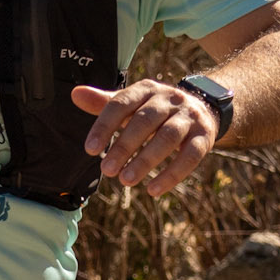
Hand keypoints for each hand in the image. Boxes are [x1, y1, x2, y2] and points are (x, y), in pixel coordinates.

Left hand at [72, 78, 219, 198]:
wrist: (203, 108)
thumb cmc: (155, 110)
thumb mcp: (132, 104)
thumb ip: (105, 103)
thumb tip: (75, 94)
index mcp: (146, 89)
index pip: (122, 104)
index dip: (105, 126)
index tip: (90, 150)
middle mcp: (170, 99)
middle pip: (145, 121)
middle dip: (124, 146)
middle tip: (106, 171)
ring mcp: (189, 117)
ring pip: (168, 137)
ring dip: (146, 160)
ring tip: (126, 181)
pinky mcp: (204, 136)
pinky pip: (190, 156)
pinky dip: (172, 174)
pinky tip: (153, 190)